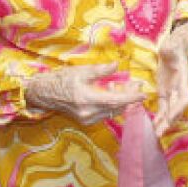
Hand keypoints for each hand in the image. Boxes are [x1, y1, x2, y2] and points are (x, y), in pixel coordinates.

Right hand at [24, 62, 147, 123]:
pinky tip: (110, 93)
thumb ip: (101, 70)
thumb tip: (117, 65)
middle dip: (128, 97)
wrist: (44, 93)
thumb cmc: (61, 79)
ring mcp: (87, 119)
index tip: (143, 93)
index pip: (116, 100)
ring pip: (112, 112)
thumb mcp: (81, 71)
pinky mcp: (85, 121)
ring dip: (121, 101)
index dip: (131, 97)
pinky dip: (112, 105)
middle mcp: (88, 112)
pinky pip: (105, 114)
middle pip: (116, 108)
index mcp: (87, 99)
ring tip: (124, 87)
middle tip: (135, 86)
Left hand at [155, 21, 187, 130]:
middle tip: (160, 132)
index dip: (179, 108)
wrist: (173, 50)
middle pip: (178, 108)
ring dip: (164, 123)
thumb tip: (168, 47)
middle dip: (170, 121)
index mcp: (184, 79)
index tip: (171, 117)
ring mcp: (173, 93)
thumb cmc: (174, 47)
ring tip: (156, 134)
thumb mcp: (172, 46)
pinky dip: (159, 116)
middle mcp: (180, 89)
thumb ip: (170, 48)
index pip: (185, 97)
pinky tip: (153, 125)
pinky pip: (163, 107)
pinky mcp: (165, 93)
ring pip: (170, 111)